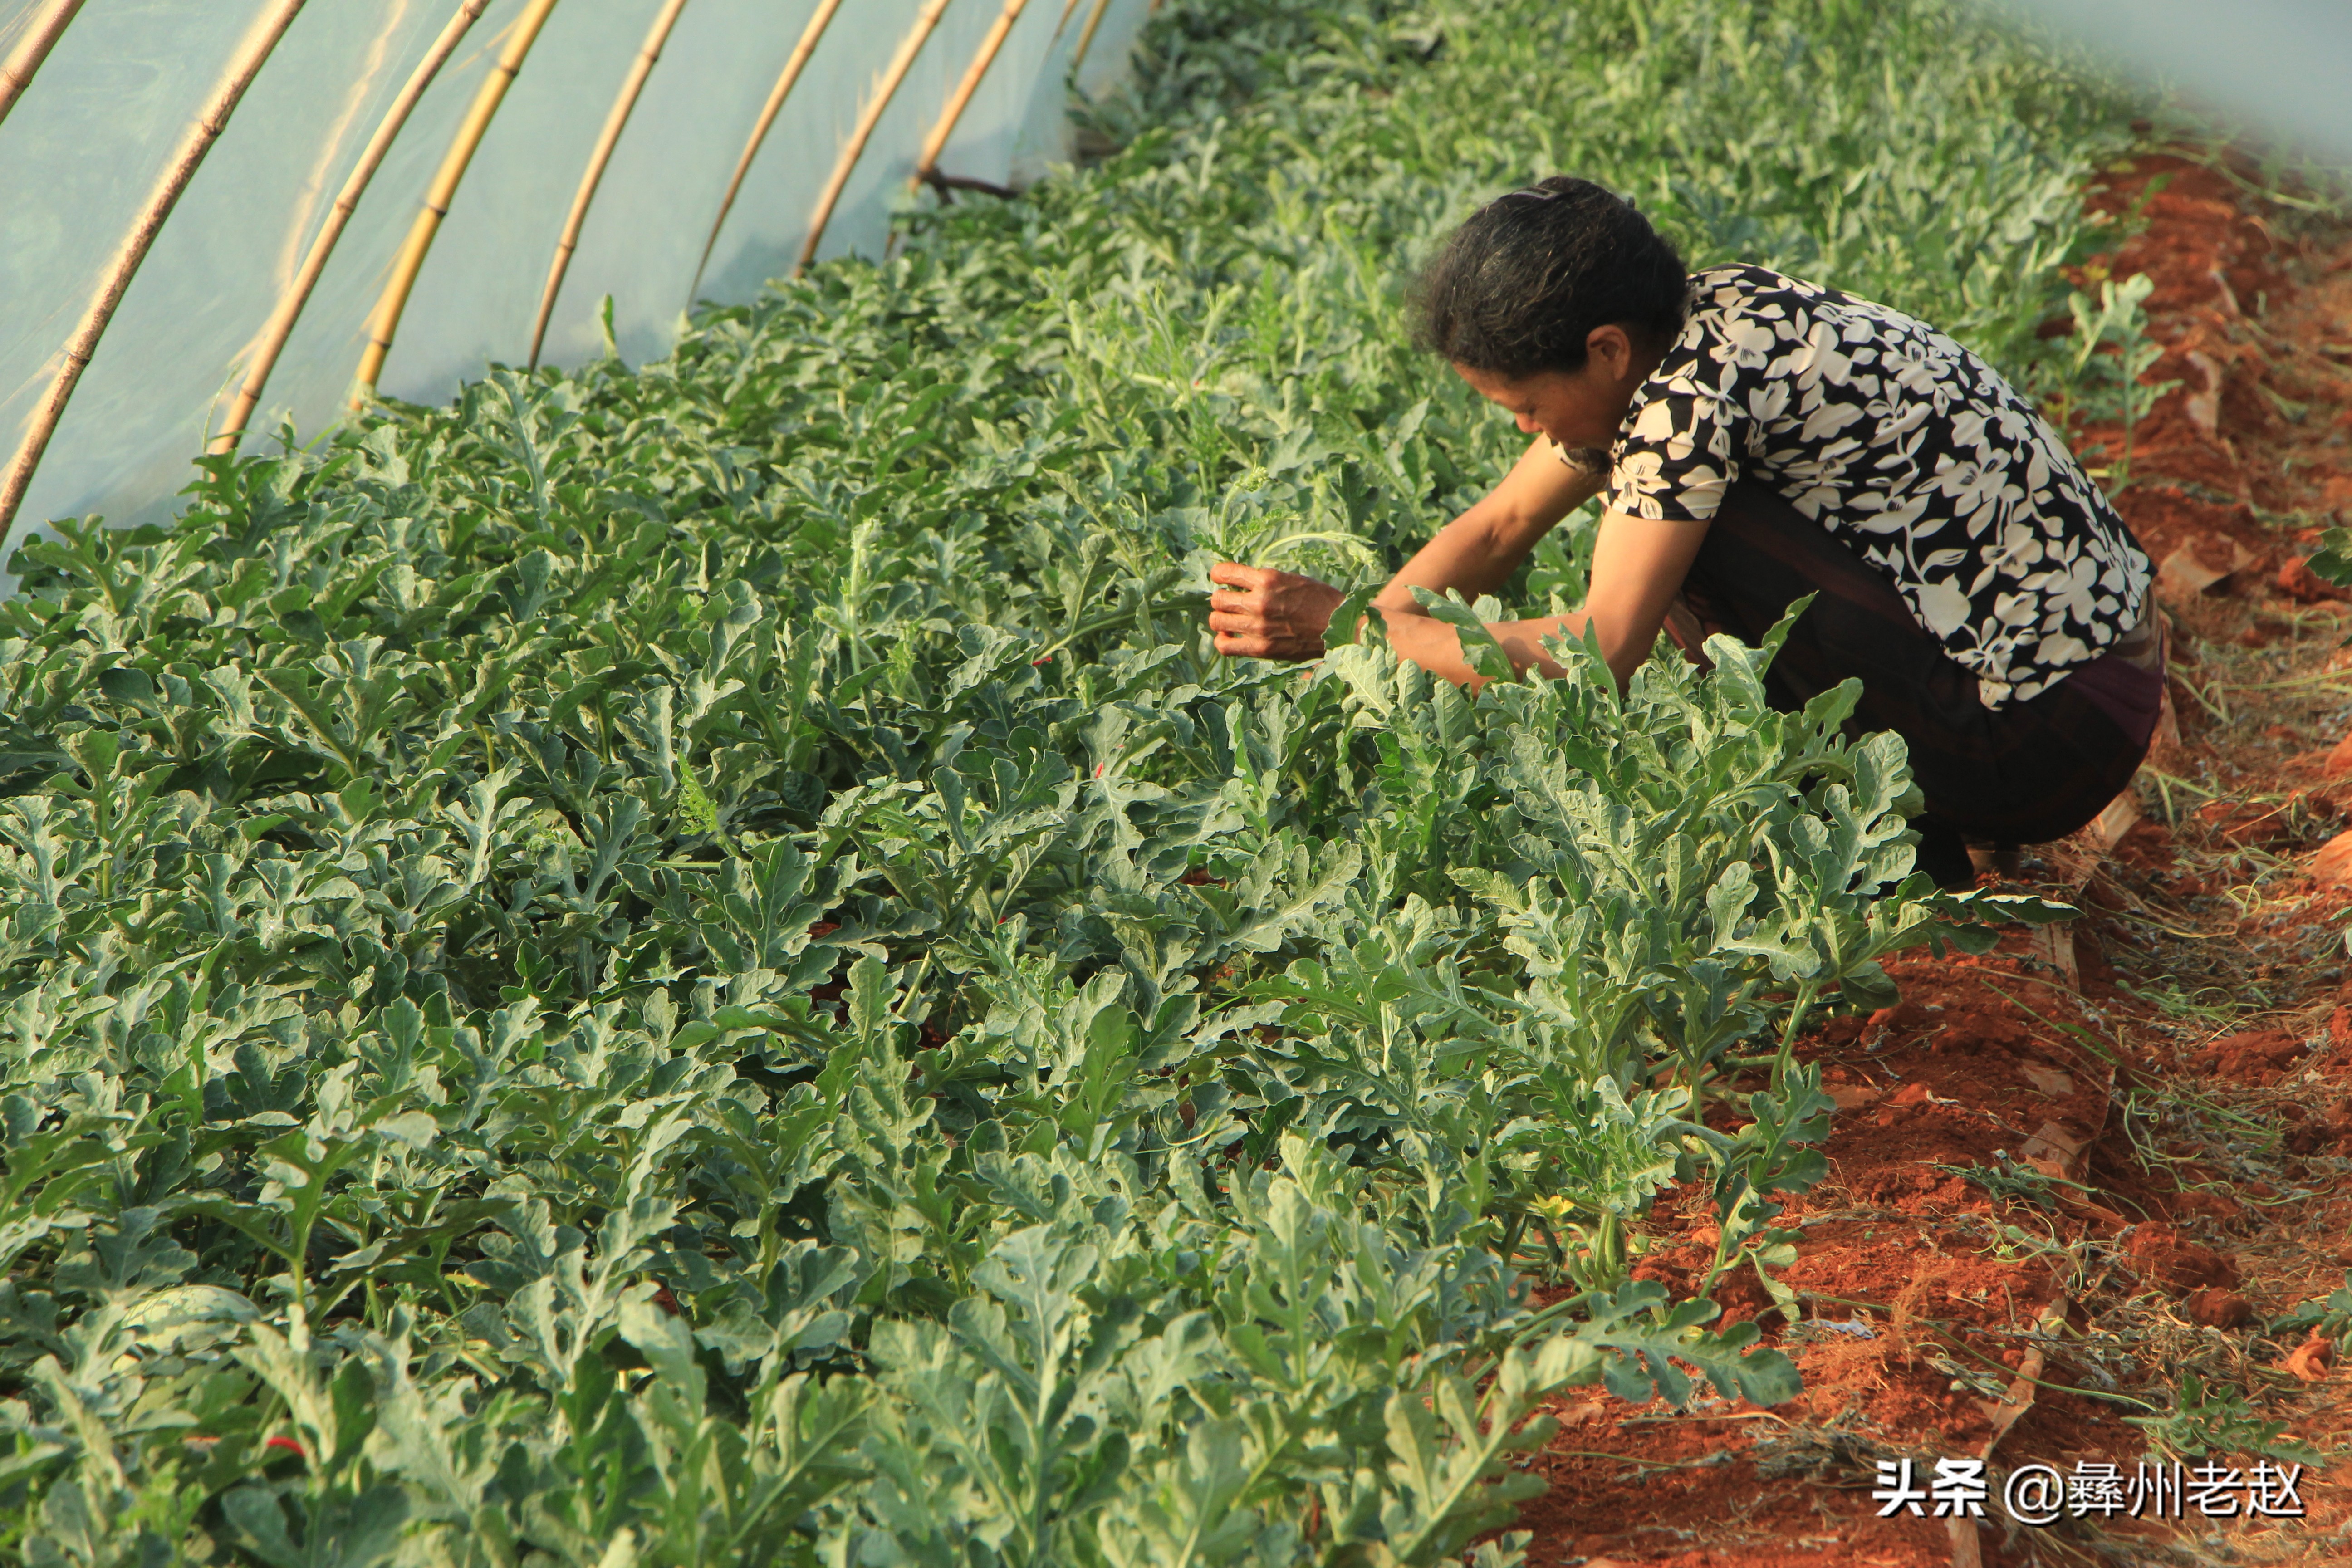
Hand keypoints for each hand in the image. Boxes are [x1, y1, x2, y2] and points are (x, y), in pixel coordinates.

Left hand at [1207, 563, 1345, 660]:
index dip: (1218, 576)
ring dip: (1221, 619)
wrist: (1341, 629)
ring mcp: (1258, 626)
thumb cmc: (1322, 602)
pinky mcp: (1261, 648)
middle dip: (1221, 599)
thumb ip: (1267, 581)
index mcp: (1268, 578)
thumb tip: (1241, 583)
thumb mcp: (1294, 579)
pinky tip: (1230, 637)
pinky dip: (1223, 641)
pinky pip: (1225, 646)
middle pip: (1217, 599)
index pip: (1224, 573)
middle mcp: (1259, 601)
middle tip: (1231, 603)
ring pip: (1216, 621)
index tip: (1222, 580)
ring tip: (1230, 620)